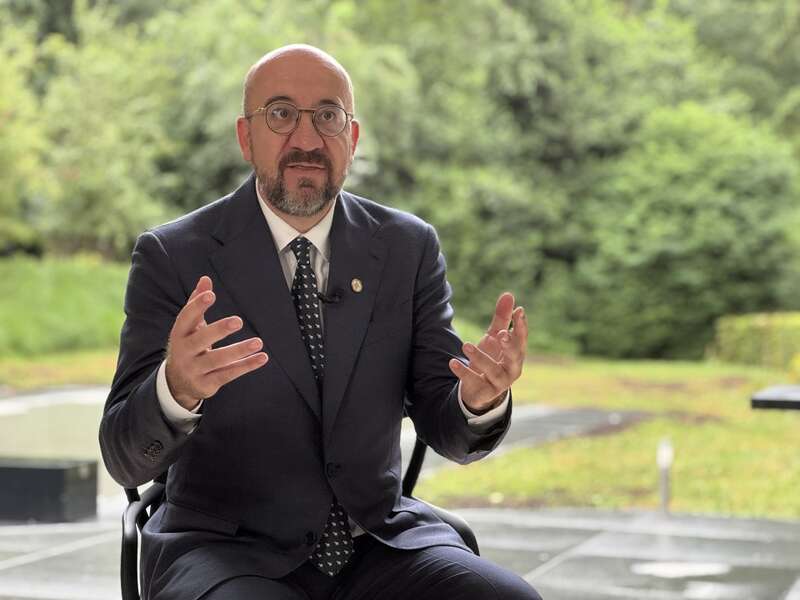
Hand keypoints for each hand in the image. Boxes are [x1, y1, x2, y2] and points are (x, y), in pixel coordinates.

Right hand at [165, 276, 267, 409]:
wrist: (177, 382)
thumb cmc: (188, 346)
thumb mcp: (189, 326)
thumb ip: (197, 303)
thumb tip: (205, 279)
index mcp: (179, 334)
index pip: (185, 318)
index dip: (197, 306)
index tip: (211, 294)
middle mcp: (184, 352)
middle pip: (200, 340)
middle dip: (219, 330)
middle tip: (238, 321)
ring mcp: (194, 370)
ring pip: (218, 360)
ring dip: (239, 351)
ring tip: (258, 342)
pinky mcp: (206, 384)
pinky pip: (228, 374)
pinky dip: (246, 366)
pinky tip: (262, 357)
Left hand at [449, 292, 527, 413]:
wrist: (479, 389)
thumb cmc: (491, 358)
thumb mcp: (494, 338)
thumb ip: (502, 318)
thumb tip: (509, 294)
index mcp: (517, 354)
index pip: (522, 339)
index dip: (521, 326)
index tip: (519, 311)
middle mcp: (512, 369)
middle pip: (515, 357)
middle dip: (508, 346)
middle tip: (500, 334)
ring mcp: (499, 382)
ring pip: (493, 370)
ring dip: (480, 357)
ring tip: (465, 345)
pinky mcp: (484, 392)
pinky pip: (474, 381)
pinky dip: (463, 372)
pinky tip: (452, 362)